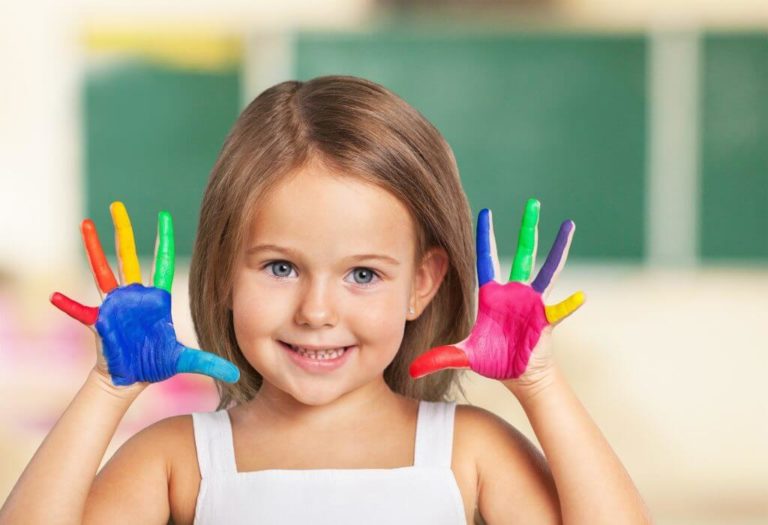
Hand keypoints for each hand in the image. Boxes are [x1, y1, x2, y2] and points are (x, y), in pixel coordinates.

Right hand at [50, 202, 239, 386]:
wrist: (130, 379)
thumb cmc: (155, 364)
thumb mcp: (183, 361)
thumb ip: (207, 363)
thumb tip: (234, 374)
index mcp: (156, 299)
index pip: (163, 262)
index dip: (163, 240)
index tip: (164, 215)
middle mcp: (134, 295)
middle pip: (128, 256)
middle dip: (124, 230)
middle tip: (117, 205)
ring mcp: (114, 305)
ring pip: (102, 270)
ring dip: (93, 248)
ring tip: (85, 224)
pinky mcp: (99, 321)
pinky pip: (81, 311)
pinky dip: (69, 305)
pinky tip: (54, 296)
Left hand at [409, 198, 583, 381]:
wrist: (518, 376)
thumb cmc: (494, 360)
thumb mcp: (464, 356)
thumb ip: (440, 358)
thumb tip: (410, 370)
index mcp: (493, 295)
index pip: (486, 258)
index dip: (486, 236)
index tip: (485, 211)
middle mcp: (515, 292)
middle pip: (523, 253)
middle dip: (527, 228)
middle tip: (532, 202)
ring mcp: (533, 303)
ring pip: (547, 269)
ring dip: (558, 248)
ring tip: (568, 225)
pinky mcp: (546, 319)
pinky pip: (559, 309)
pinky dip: (569, 304)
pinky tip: (581, 296)